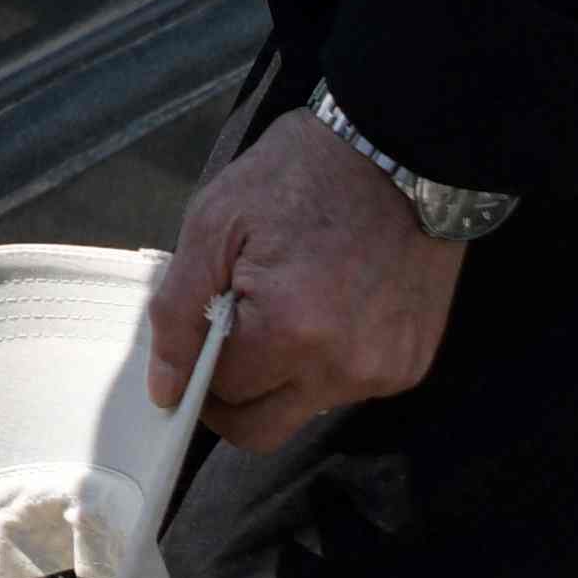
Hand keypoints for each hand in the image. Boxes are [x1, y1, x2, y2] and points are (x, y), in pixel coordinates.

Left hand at [155, 113, 468, 448]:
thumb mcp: (215, 223)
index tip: (200, 336)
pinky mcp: (411, 363)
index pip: (219, 397)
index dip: (198, 369)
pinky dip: (327, 361)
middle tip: (229, 341)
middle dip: (233, 396)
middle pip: (262, 429)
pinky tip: (330, 306)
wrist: (404, 147)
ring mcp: (384, 371)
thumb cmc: (303, 174)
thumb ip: (178, 313)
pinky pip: (348, 387)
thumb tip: (166, 388)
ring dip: (283, 377)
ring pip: (305, 408)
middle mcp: (343, 367)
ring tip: (289, 307)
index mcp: (289, 332)